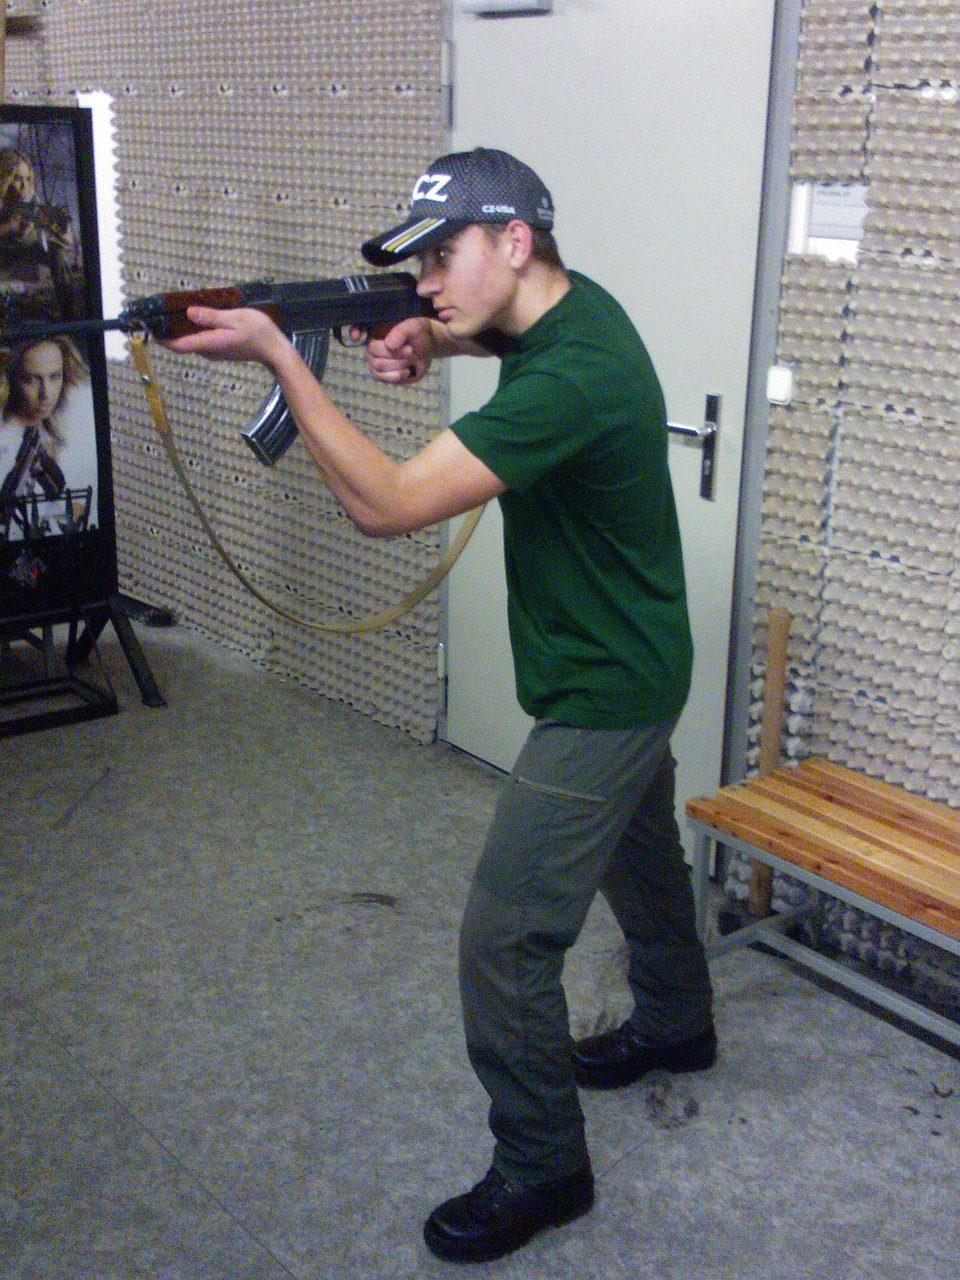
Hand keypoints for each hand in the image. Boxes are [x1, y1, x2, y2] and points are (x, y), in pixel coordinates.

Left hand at [162, 306, 290, 367]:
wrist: (275, 351)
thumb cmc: (259, 333)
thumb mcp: (236, 318)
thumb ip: (212, 317)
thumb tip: (189, 313)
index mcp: (210, 343)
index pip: (179, 345)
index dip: (162, 339)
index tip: (149, 329)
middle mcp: (209, 350)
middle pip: (183, 343)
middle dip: (169, 331)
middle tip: (159, 314)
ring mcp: (215, 351)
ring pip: (192, 341)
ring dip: (182, 330)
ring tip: (174, 312)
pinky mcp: (221, 349)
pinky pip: (201, 340)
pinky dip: (194, 331)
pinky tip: (195, 318)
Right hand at [355, 316, 434, 384]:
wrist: (428, 349)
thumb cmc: (419, 333)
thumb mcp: (415, 327)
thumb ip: (402, 332)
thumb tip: (389, 345)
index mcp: (376, 327)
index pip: (357, 327)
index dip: (354, 331)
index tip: (356, 336)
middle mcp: (371, 343)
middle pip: (372, 352)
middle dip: (394, 354)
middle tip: (410, 350)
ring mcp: (375, 360)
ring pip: (378, 366)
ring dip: (398, 364)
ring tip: (411, 359)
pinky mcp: (382, 374)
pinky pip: (381, 377)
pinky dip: (396, 375)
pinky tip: (406, 371)